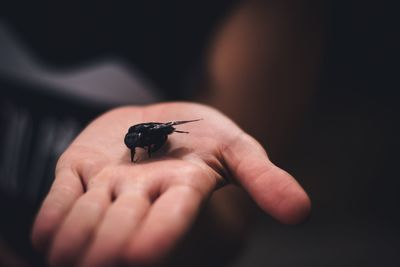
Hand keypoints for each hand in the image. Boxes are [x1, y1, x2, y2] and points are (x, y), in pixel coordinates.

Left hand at [31, 102, 309, 266]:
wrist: (168, 119)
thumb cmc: (205, 136)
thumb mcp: (239, 148)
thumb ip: (264, 178)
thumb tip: (301, 212)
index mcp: (184, 191)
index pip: (175, 218)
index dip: (160, 235)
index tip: (143, 255)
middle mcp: (144, 198)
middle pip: (123, 227)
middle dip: (111, 241)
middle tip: (100, 252)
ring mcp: (109, 186)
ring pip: (87, 219)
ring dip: (79, 231)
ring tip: (72, 244)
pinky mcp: (80, 170)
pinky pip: (59, 199)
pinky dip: (53, 217)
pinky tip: (47, 237)